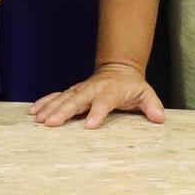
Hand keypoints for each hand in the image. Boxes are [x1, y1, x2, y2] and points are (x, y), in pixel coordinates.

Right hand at [34, 60, 165, 127]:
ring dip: (50, 108)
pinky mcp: (73, 91)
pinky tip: (34, 111)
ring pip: (64, 98)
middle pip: (77, 100)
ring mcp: (81, 90)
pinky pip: (57, 96)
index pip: (104, 102)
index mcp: (111, 91)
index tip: (90, 126)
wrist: (119, 68)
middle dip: (64, 111)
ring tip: (39, 120)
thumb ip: (152, 106)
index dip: (97, 113)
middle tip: (51, 123)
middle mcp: (93, 89)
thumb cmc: (132, 86)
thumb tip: (159, 118)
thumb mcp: (146, 94)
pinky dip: (45, 102)